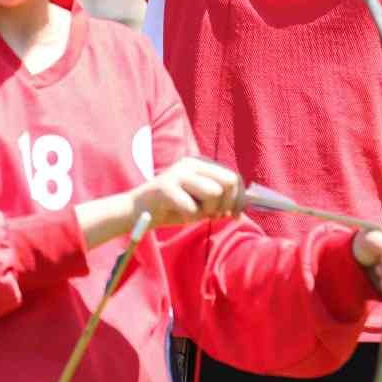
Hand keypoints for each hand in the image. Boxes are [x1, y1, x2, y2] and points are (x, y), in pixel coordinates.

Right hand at [130, 156, 244, 229]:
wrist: (137, 212)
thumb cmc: (173, 208)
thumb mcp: (201, 203)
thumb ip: (221, 201)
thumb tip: (244, 207)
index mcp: (201, 164)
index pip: (234, 177)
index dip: (239, 198)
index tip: (232, 215)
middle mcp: (191, 164)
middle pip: (229, 181)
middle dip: (226, 204)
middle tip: (212, 215)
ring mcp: (178, 173)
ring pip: (214, 193)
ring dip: (206, 211)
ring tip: (192, 213)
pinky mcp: (165, 187)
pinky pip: (192, 207)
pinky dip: (189, 218)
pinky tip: (179, 215)